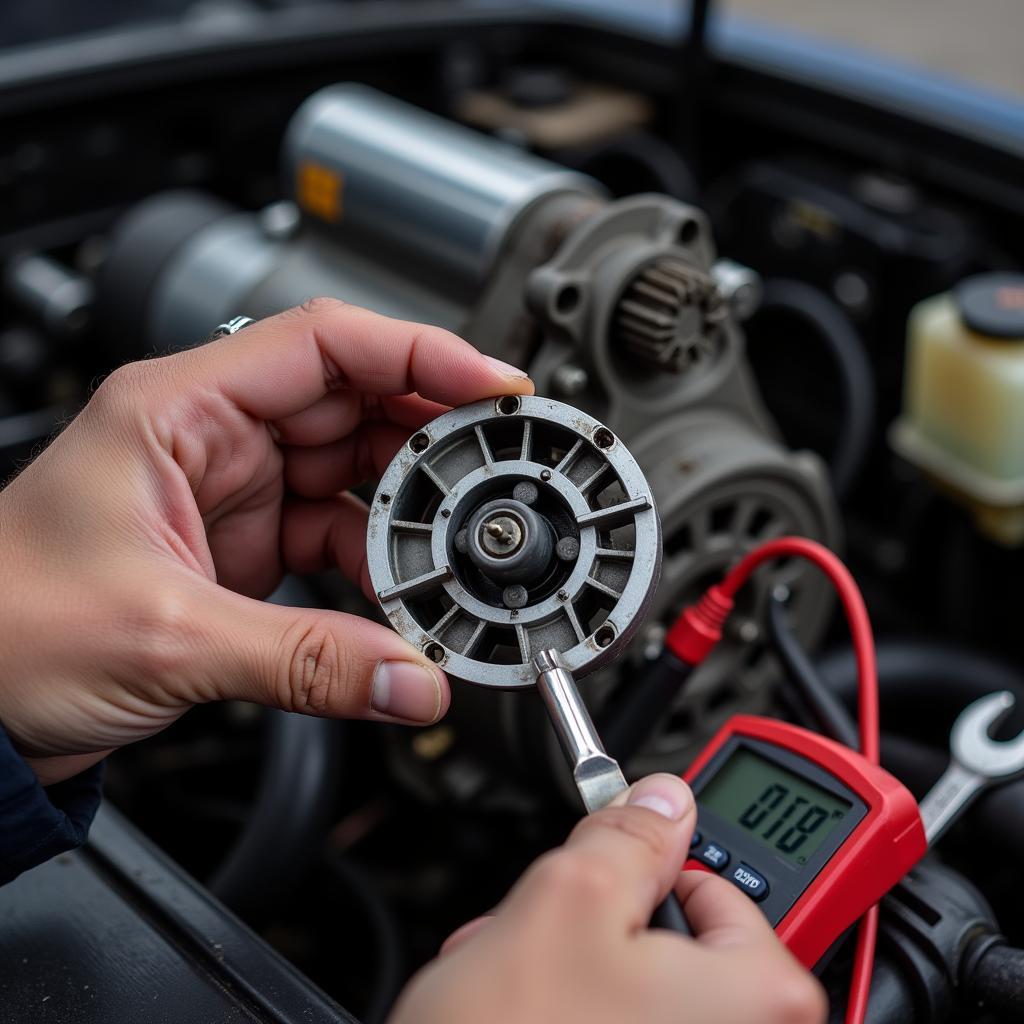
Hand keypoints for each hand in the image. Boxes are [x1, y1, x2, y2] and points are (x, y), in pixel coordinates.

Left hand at [0, 298, 532, 783]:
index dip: (420, 354)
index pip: (324, 344)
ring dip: (410, 511)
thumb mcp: (166, 637)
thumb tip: (412, 680)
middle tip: (498, 469)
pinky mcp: (246, 549)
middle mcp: (214, 439)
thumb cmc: (4, 626)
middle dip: (431, 437)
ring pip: (353, 475)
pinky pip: (336, 537)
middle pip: (353, 405)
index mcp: (178, 409)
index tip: (491, 385)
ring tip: (458, 544)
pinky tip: (405, 594)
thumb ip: (307, 660)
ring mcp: (236, 494)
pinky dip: (378, 565)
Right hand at [390, 774, 826, 1023]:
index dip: (640, 867)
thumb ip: (627, 835)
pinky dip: (569, 1013)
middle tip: (538, 936)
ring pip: (632, 987)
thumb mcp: (568, 900)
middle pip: (671, 941)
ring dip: (564, 970)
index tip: (598, 871)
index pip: (716, 882)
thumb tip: (662, 800)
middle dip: (590, 926)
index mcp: (762, 999)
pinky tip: (521, 1016)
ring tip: (513, 984)